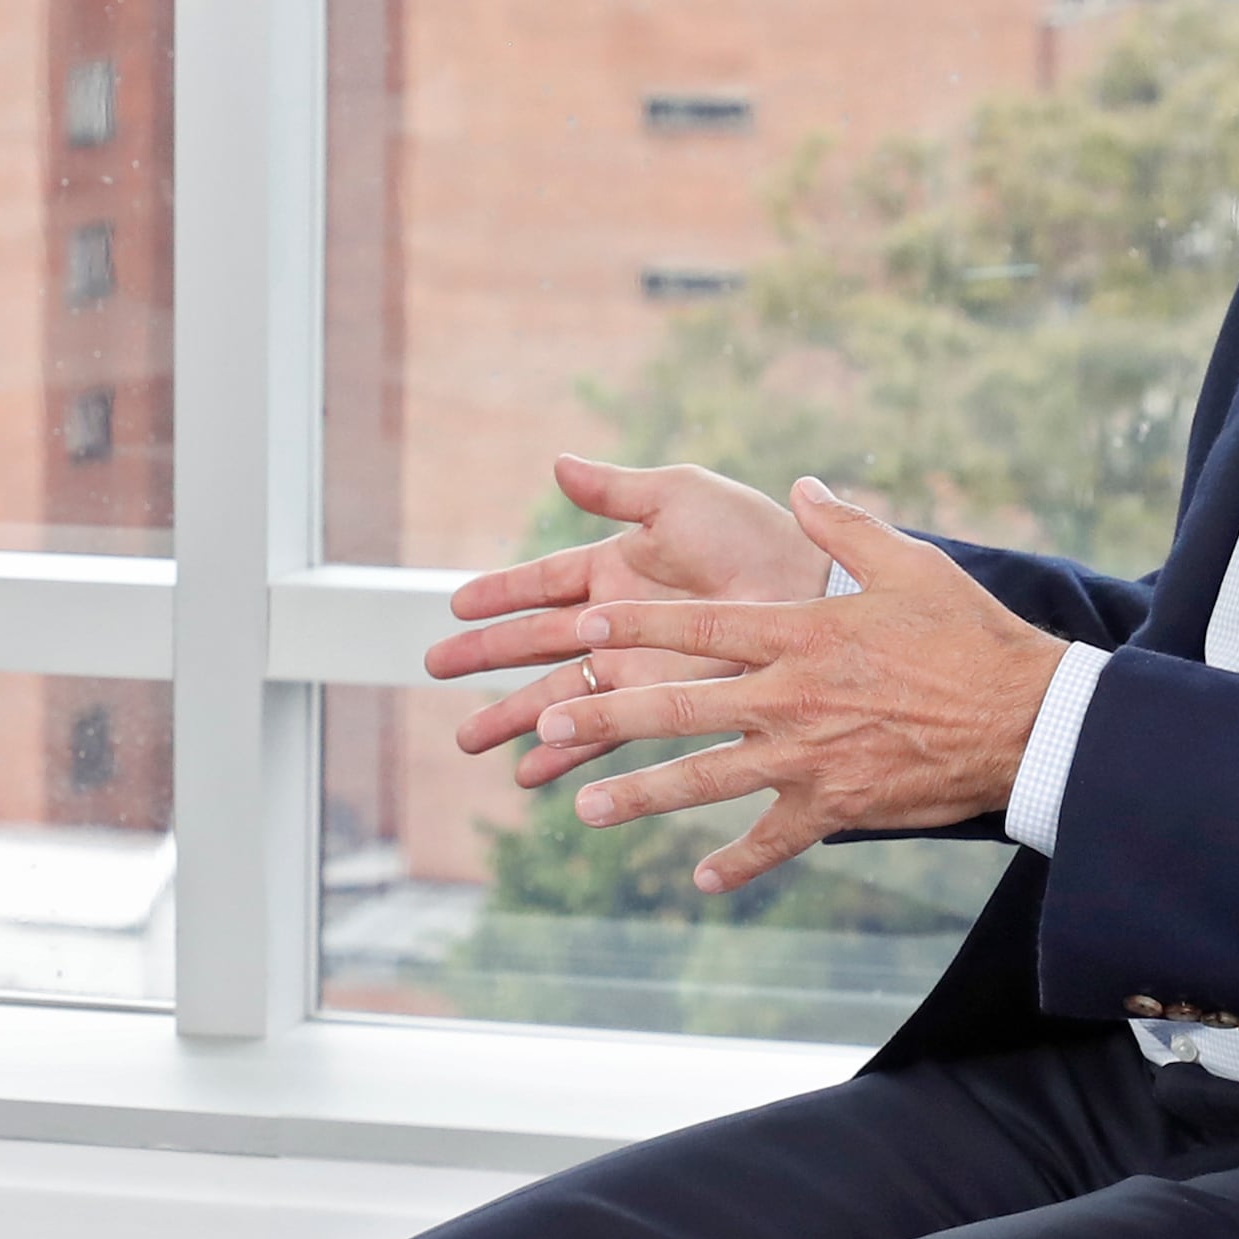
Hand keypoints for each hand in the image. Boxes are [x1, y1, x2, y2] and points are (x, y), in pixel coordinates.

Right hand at [427, 455, 835, 791]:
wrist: (805, 590)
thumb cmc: (752, 535)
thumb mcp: (676, 497)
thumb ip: (614, 489)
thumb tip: (556, 464)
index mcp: (614, 568)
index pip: (541, 583)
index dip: (498, 593)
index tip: (455, 605)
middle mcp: (615, 622)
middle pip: (533, 645)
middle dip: (483, 658)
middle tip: (433, 669)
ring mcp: (633, 666)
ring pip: (556, 697)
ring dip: (512, 718)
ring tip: (469, 740)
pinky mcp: (656, 705)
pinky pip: (598, 734)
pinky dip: (564, 755)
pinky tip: (530, 774)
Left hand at [519, 481, 1066, 897]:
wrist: (1028, 719)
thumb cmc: (971, 635)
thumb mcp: (909, 563)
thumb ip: (844, 529)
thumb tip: (801, 488)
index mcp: (800, 634)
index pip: (698, 626)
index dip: (635, 625)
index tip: (580, 623)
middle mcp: (789, 698)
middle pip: (677, 707)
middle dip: (604, 718)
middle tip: (545, 727)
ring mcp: (808, 759)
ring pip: (706, 779)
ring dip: (642, 795)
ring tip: (586, 808)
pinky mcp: (836, 807)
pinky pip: (774, 839)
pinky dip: (739, 861)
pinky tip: (700, 879)